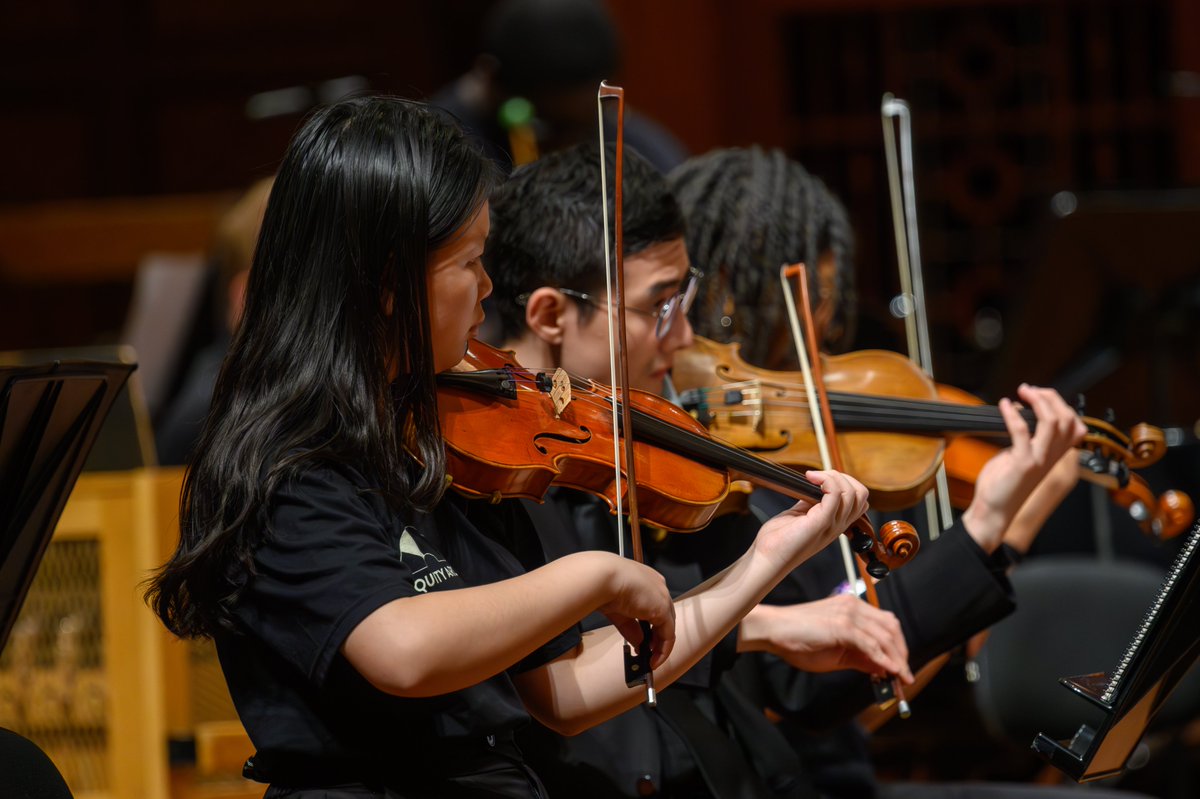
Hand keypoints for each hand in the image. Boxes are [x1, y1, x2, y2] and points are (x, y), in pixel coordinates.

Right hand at [598, 554, 674, 668]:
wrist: (602, 577)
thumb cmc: (602, 584)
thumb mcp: (618, 610)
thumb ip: (630, 627)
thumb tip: (638, 643)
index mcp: (646, 580)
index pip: (654, 605)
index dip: (651, 626)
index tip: (644, 640)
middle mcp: (658, 587)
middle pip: (664, 618)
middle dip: (656, 639)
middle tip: (649, 654)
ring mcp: (662, 597)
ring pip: (668, 627)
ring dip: (660, 647)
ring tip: (651, 660)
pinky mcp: (663, 609)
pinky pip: (668, 635)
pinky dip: (663, 650)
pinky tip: (654, 659)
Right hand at [744, 594, 913, 681]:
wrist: (774, 630)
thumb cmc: (799, 640)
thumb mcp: (836, 653)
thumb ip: (860, 658)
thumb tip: (884, 670)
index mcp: (852, 607)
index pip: (886, 623)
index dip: (898, 646)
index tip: (902, 667)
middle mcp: (854, 606)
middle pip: (891, 627)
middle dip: (902, 653)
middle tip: (905, 676)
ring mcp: (849, 614)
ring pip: (884, 637)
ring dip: (897, 660)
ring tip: (901, 679)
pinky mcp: (842, 626)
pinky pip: (871, 645)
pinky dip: (883, 660)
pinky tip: (889, 672)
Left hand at [756, 469, 869, 568]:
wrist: (768, 558)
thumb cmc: (779, 539)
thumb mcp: (800, 515)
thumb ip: (811, 502)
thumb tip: (814, 484)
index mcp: (836, 523)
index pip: (859, 500)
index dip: (846, 483)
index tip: (823, 478)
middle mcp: (838, 525)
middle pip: (861, 494)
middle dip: (842, 477)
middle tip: (819, 476)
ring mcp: (832, 524)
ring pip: (851, 492)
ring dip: (832, 476)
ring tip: (812, 477)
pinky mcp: (821, 522)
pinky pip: (835, 494)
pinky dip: (825, 480)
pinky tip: (810, 478)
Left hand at [963, 384, 1085, 551]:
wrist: (994, 511)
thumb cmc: (1004, 484)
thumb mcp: (1020, 456)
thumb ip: (1026, 437)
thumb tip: (1019, 411)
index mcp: (1054, 454)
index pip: (1075, 425)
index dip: (1061, 404)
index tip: (1039, 395)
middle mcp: (1052, 457)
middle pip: (1067, 418)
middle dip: (1050, 397)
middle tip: (1029, 390)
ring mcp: (1039, 460)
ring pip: (1052, 422)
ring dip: (1038, 401)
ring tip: (1023, 392)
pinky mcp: (1023, 464)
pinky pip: (1022, 431)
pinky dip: (1012, 414)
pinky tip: (1004, 405)